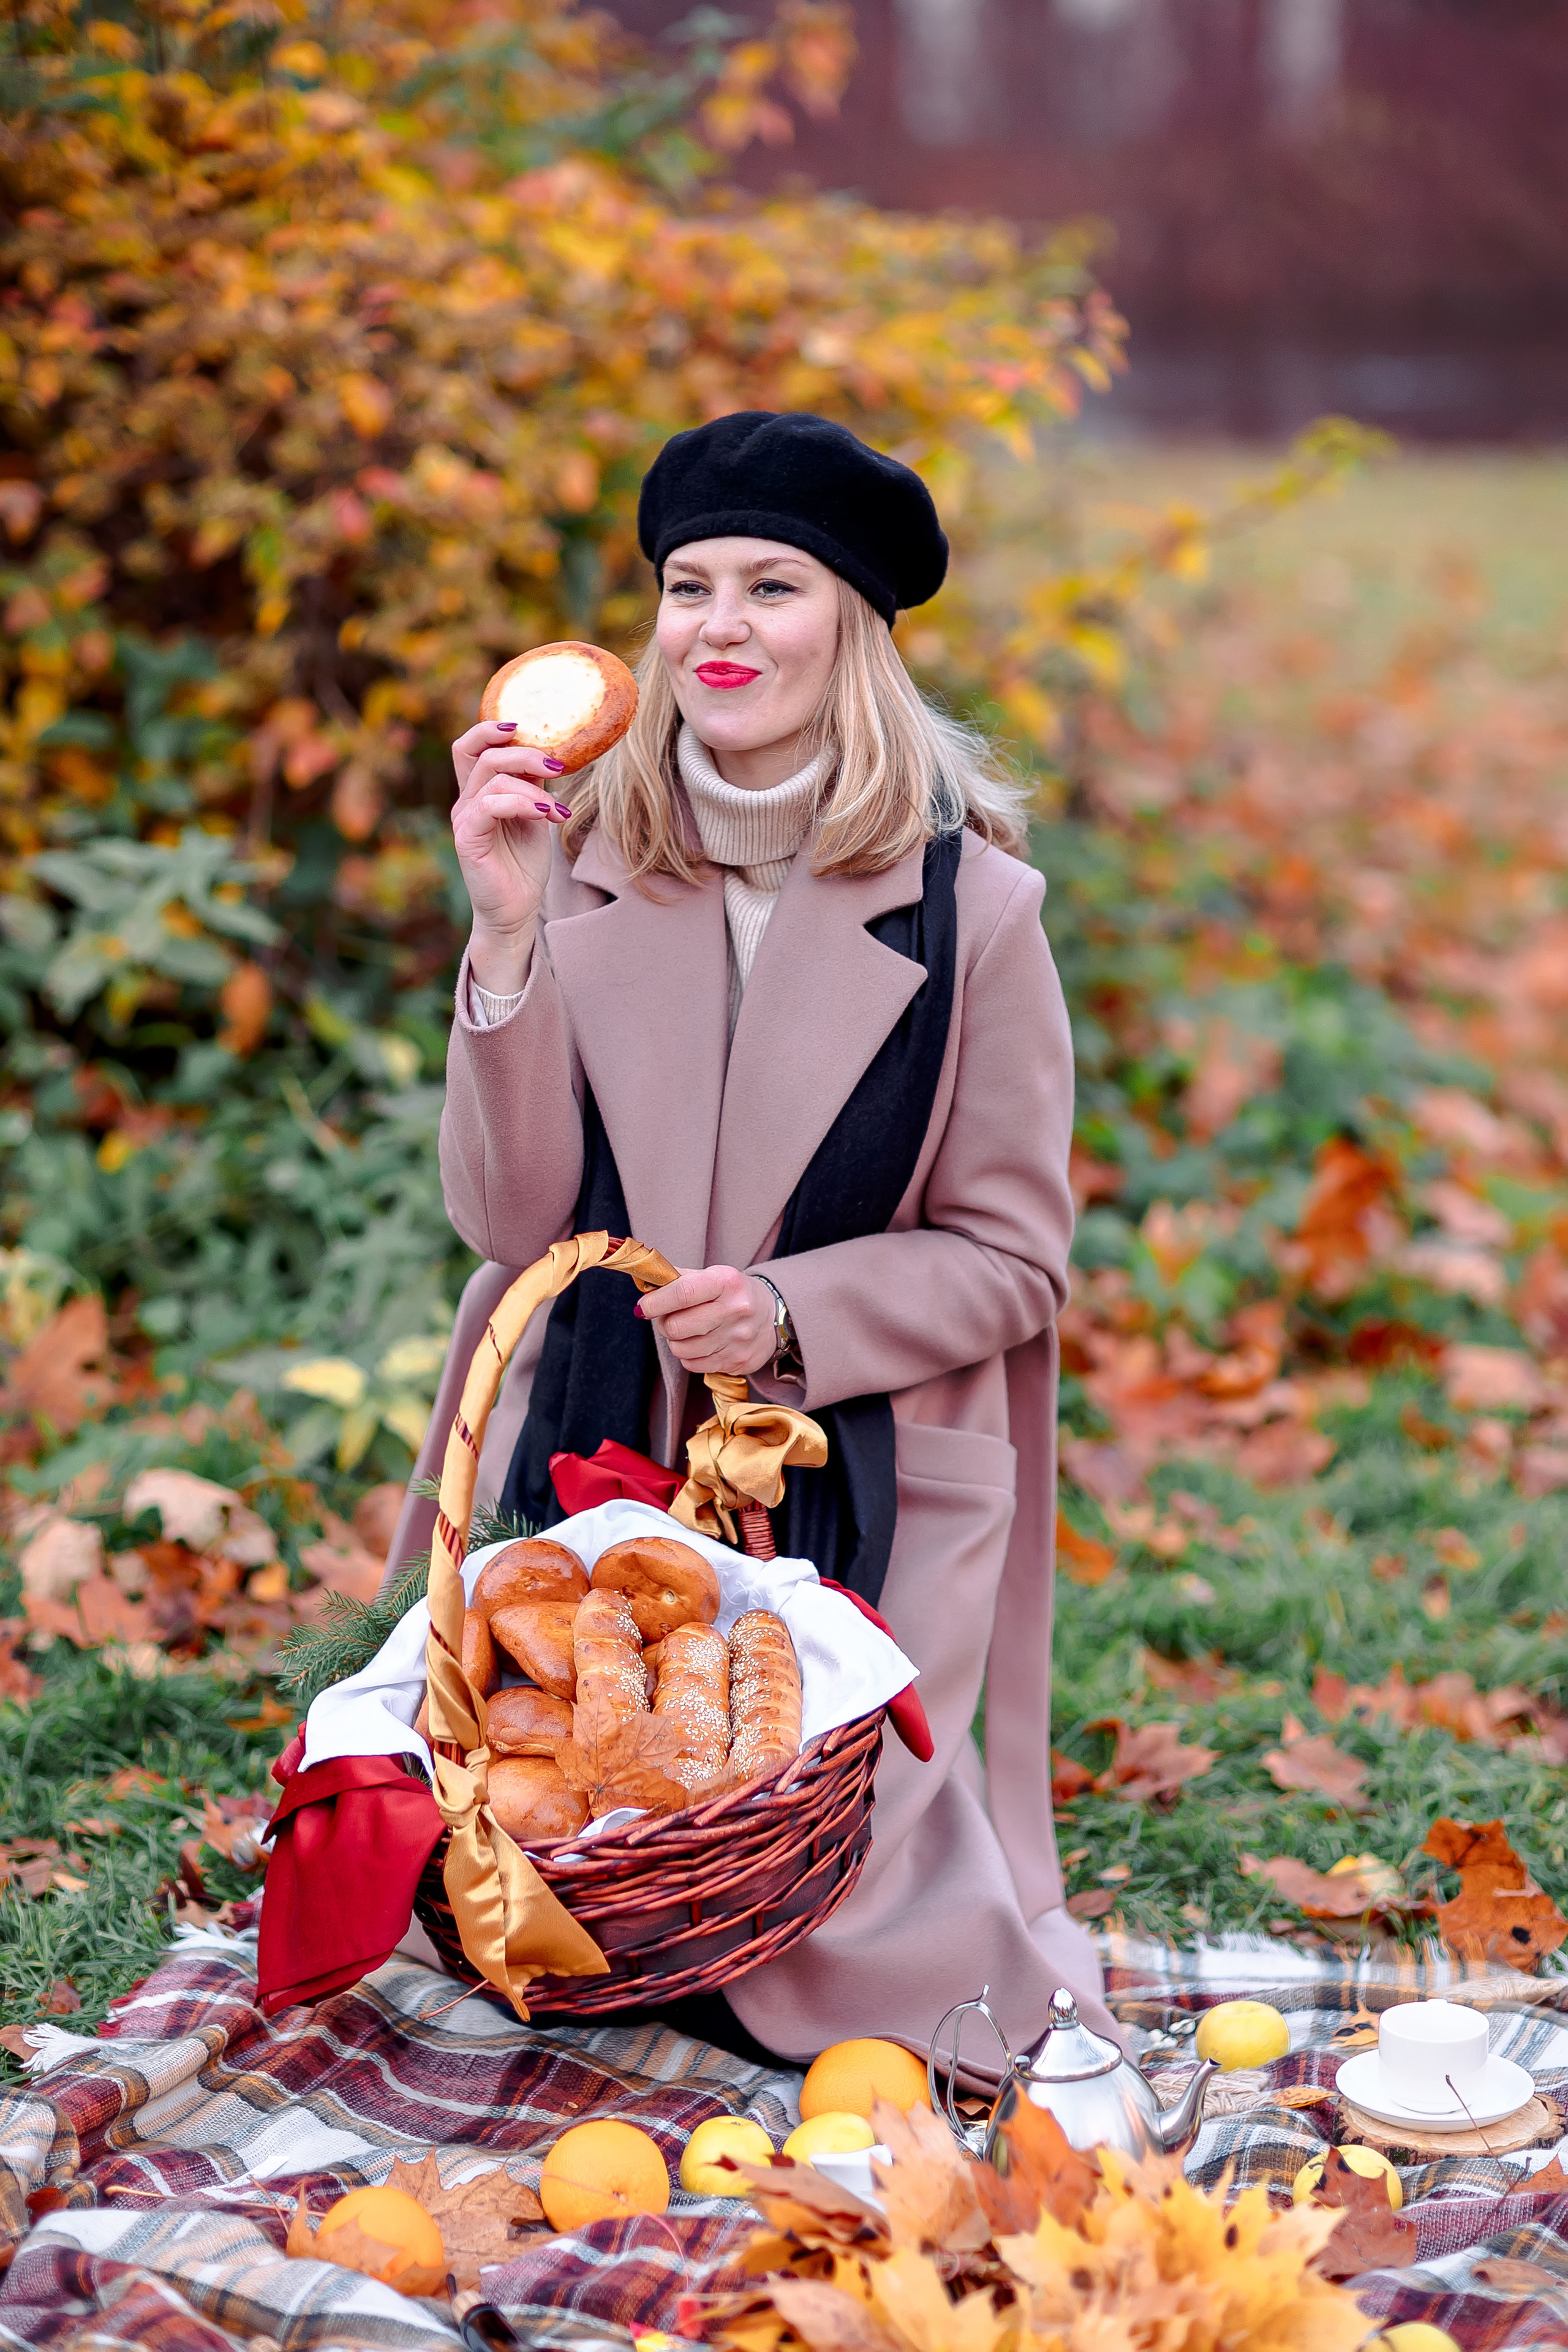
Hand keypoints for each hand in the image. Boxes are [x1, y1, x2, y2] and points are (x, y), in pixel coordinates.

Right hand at [450, 721, 576, 992]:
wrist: (516, 911)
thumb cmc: (524, 866)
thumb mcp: (534, 816)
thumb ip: (533, 786)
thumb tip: (551, 754)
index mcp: (479, 793)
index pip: (470, 747)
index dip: (490, 728)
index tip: (524, 726)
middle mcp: (466, 801)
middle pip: (483, 753)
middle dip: (523, 751)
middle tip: (558, 766)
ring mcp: (465, 819)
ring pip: (491, 776)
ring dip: (532, 784)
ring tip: (558, 809)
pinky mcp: (468, 838)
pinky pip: (491, 805)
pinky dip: (523, 803)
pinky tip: (548, 815)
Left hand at [636, 1265, 775, 1376]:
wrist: (773, 1316)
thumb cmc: (732, 1294)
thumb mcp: (712, 1276)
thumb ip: (677, 1279)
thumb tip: (645, 1285)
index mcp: (726, 1282)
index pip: (682, 1293)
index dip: (656, 1302)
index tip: (644, 1307)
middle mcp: (735, 1310)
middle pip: (678, 1326)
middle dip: (664, 1324)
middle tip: (668, 1319)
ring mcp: (738, 1339)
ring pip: (682, 1349)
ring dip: (676, 1341)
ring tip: (686, 1331)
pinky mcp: (737, 1361)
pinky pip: (693, 1365)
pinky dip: (689, 1356)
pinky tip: (700, 1344)